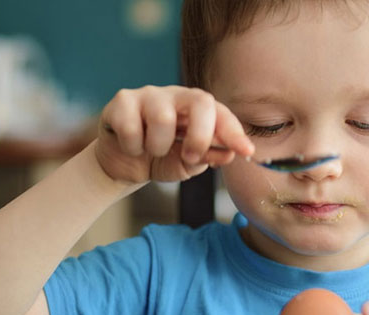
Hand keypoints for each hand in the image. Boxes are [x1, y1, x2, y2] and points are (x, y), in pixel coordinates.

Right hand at [95, 85, 254, 182]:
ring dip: (158, 147)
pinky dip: (133, 147)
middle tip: (189, 158)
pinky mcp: (122, 101)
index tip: (246, 151)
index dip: (235, 132)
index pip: (221, 113)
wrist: (121, 165)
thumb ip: (207, 157)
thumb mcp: (187, 164)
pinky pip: (132, 128)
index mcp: (197, 110)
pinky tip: (131, 146)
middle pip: (200, 101)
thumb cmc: (159, 159)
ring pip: (163, 118)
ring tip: (151, 150)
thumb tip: (230, 153)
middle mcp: (176, 96)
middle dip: (200, 136)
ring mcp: (148, 95)